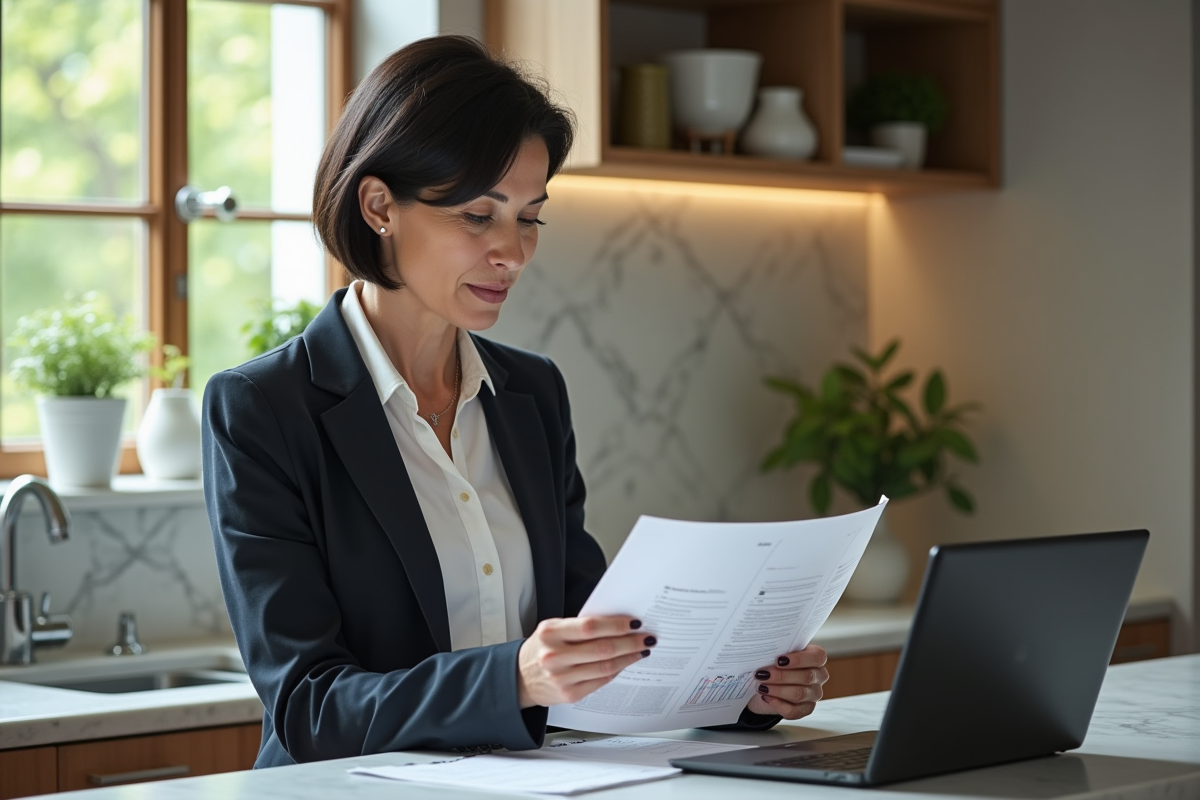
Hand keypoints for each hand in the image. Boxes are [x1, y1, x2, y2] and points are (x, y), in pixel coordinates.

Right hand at [517, 616, 653, 707]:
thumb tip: (616, 624)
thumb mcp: (552, 630)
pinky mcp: (569, 694)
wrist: (520, 678)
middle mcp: (554, 656)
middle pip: (602, 648)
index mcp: (550, 633)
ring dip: (628, 658)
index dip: (615, 625)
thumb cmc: (541, 649)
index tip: (634, 622)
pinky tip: (625, 663)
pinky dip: (616, 670)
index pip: (590, 626)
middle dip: (629, 642)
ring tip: (640, 650)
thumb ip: (578, 626)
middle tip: (646, 637)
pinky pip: (600, 681)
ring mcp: (562, 678)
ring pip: (605, 667)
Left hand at [745, 645, 827, 719]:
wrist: (767, 683)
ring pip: (799, 694)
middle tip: (762, 674)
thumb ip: (777, 651)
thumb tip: (765, 651)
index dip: (799, 659)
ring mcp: (814, 694)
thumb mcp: (777, 653)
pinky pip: (794, 711)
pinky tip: (766, 697)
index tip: (779, 660)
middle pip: (807, 677)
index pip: (817, 657)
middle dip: (781, 676)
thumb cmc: (774, 663)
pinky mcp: (806, 709)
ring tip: (761, 686)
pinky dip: (778, 704)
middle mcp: (819, 676)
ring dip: (777, 690)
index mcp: (816, 658)